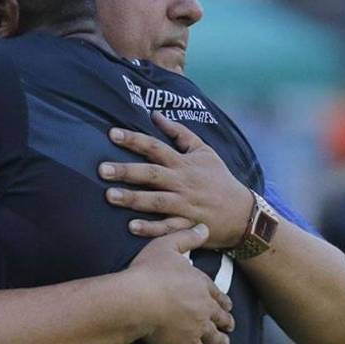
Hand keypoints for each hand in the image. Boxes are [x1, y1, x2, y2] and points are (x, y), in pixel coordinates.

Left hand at [100, 112, 253, 248]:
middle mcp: (182, 182)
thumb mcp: (204, 150)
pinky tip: (131, 226)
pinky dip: (150, 228)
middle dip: (127, 171)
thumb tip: (156, 115)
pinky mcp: (187, 225)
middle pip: (152, 174)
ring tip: (109, 196)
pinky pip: (167, 227)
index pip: (156, 147)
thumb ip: (179, 133)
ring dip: (133, 199)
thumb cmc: (219, 179)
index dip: (134, 140)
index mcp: (184, 163)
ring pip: (156, 201)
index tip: (112, 134)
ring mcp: (185, 205)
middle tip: (102, 169)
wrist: (243, 212)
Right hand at [126, 224, 234, 343]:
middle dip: (226, 322)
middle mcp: (204, 307)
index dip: (223, 301)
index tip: (228, 306)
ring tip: (222, 343)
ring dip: (219, 340)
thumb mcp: (167, 245)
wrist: (138, 299)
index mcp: (201, 284)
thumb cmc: (150, 270)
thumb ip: (187, 237)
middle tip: (229, 326)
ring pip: (214, 337)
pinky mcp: (186, 343)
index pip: (218, 295)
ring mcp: (197, 327)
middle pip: (221, 317)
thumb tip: (204, 227)